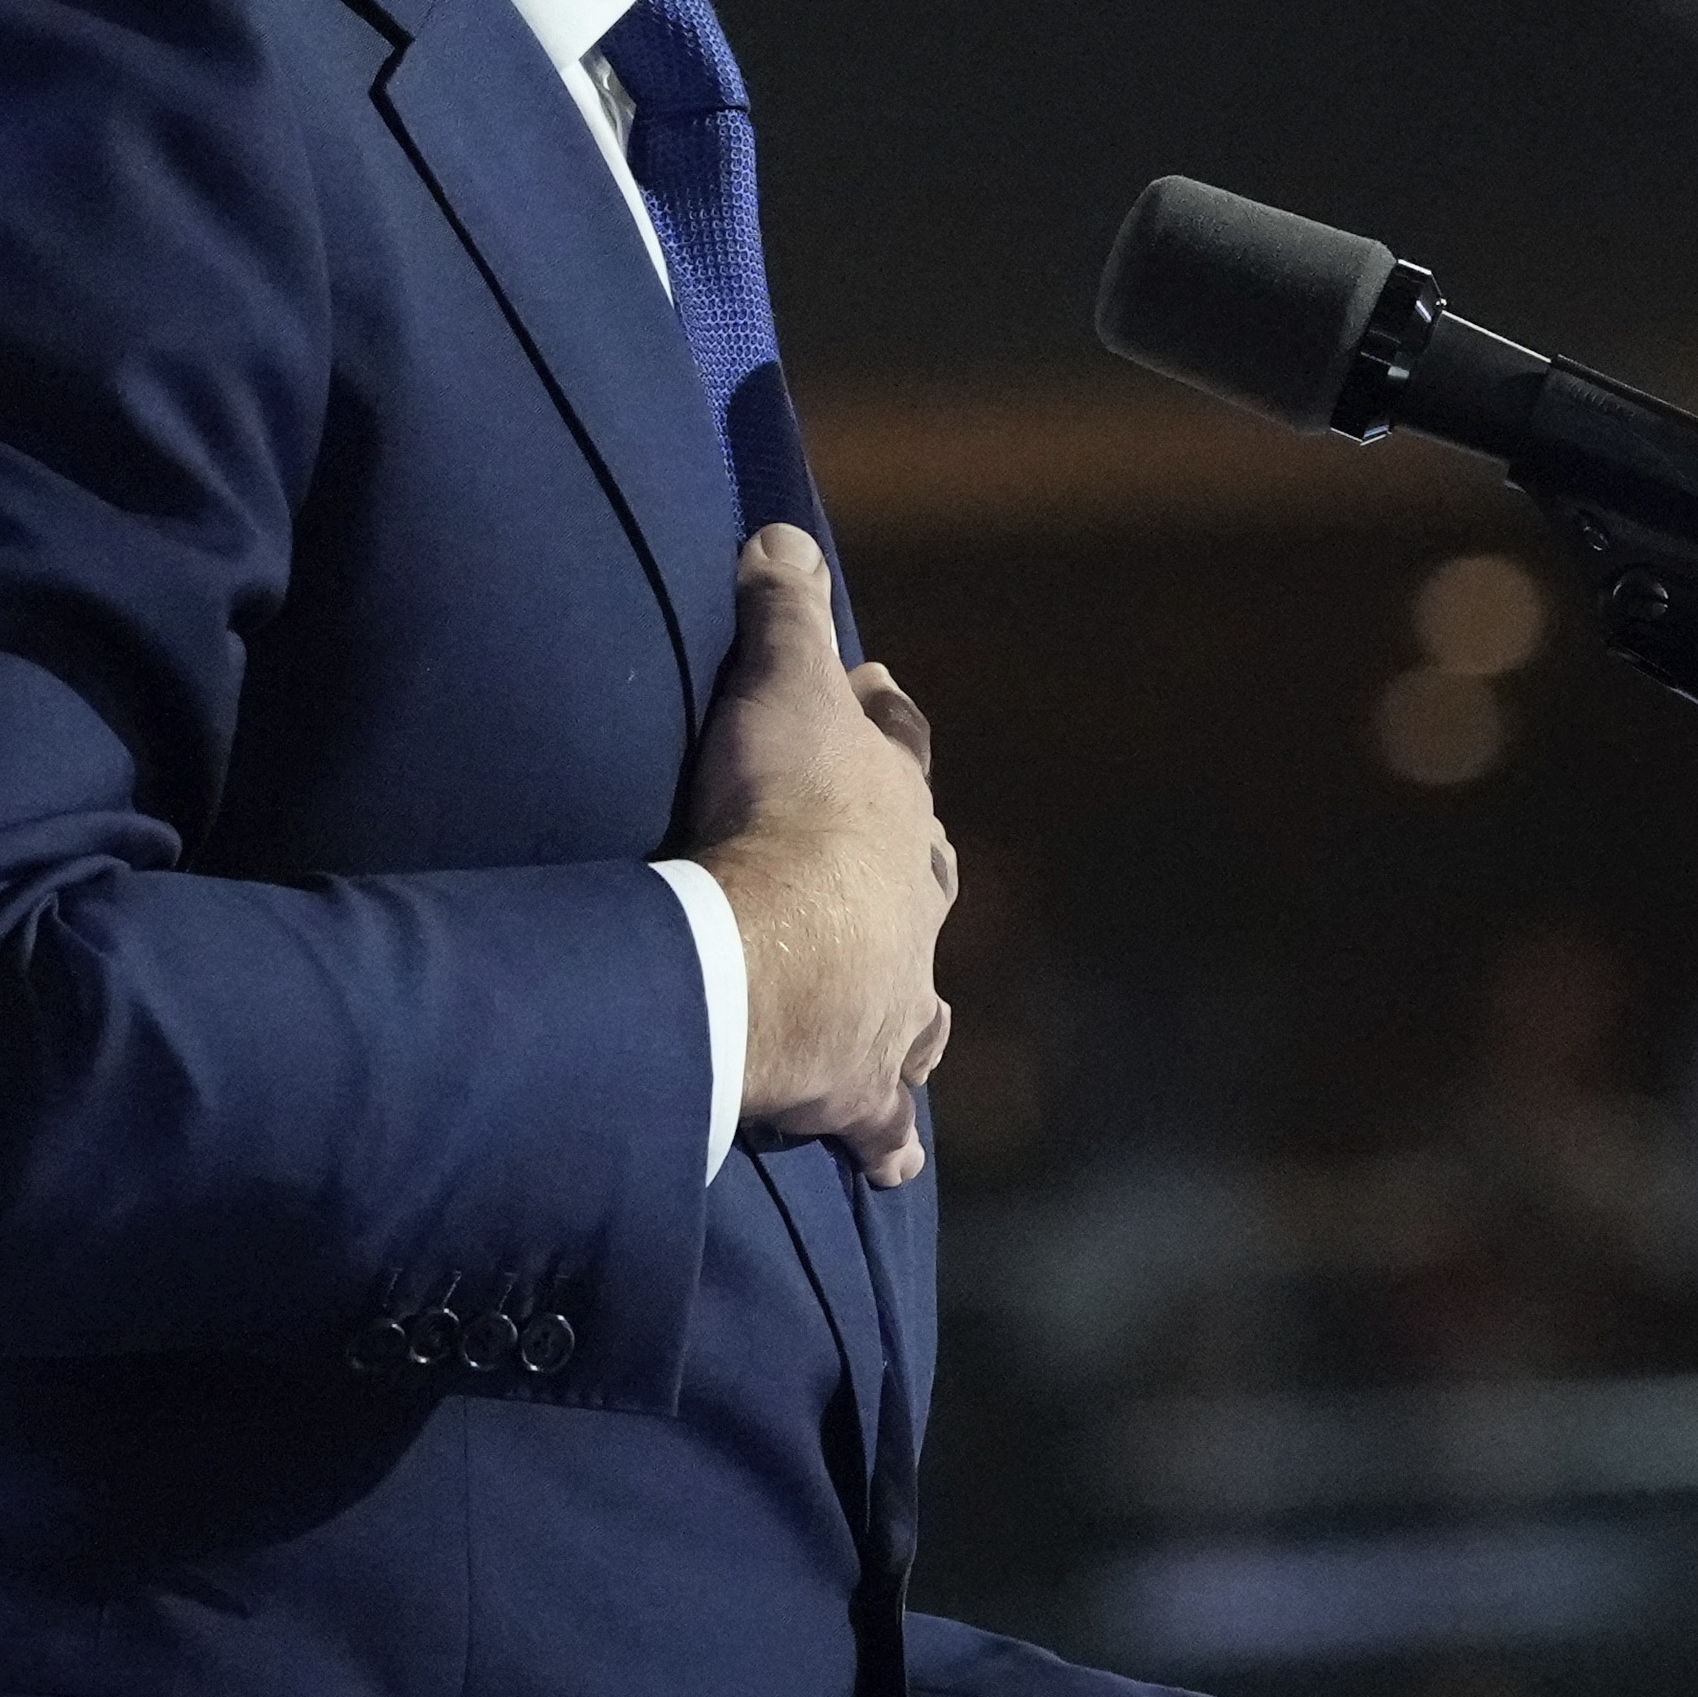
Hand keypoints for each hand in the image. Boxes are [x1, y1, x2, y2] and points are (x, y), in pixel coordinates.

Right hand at [677, 526, 952, 1185]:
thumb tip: (784, 534)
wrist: (774, 949)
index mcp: (896, 806)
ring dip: (911, 1002)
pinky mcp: (864, 1082)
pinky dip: (887, 1137)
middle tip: (873, 862)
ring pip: (922, 1000)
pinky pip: (883, 1117)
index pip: (900, 745)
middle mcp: (915, 904)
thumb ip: (782, 608)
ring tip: (908, 1014)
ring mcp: (900, 997)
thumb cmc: (776, 808)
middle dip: (905, 866)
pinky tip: (893, 1162)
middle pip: (923, 873)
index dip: (881, 717)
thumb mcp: (777, 682)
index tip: (871, 691)